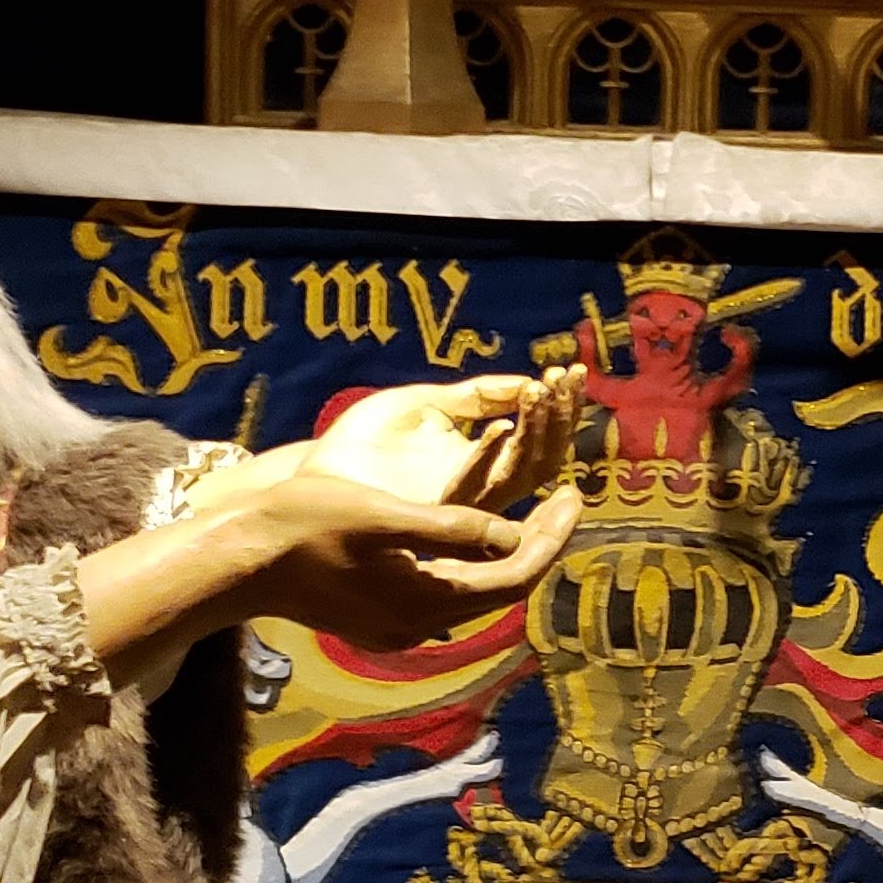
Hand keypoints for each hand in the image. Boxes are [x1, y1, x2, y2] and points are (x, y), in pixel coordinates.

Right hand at [245, 467, 580, 649]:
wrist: (238, 560)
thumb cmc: (303, 524)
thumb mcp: (384, 514)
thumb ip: (452, 528)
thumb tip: (514, 534)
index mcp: (424, 600)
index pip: (514, 576)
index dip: (552, 537)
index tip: (577, 496)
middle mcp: (417, 626)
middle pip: (500, 588)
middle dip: (539, 543)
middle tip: (569, 497)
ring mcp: (396, 628)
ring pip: (472, 592)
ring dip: (506, 554)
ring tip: (534, 510)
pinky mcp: (377, 620)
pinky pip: (441, 593)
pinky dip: (469, 562)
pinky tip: (475, 532)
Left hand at [287, 370, 578, 514]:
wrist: (312, 476)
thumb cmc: (361, 443)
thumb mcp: (424, 403)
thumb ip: (475, 395)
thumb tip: (530, 381)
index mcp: (481, 464)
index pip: (537, 439)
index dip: (559, 408)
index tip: (571, 370)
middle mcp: (478, 490)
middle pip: (540, 461)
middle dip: (558, 420)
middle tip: (565, 381)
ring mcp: (457, 503)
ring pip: (518, 477)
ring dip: (535, 433)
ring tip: (538, 392)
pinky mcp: (429, 511)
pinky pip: (470, 488)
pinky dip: (487, 456)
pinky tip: (497, 426)